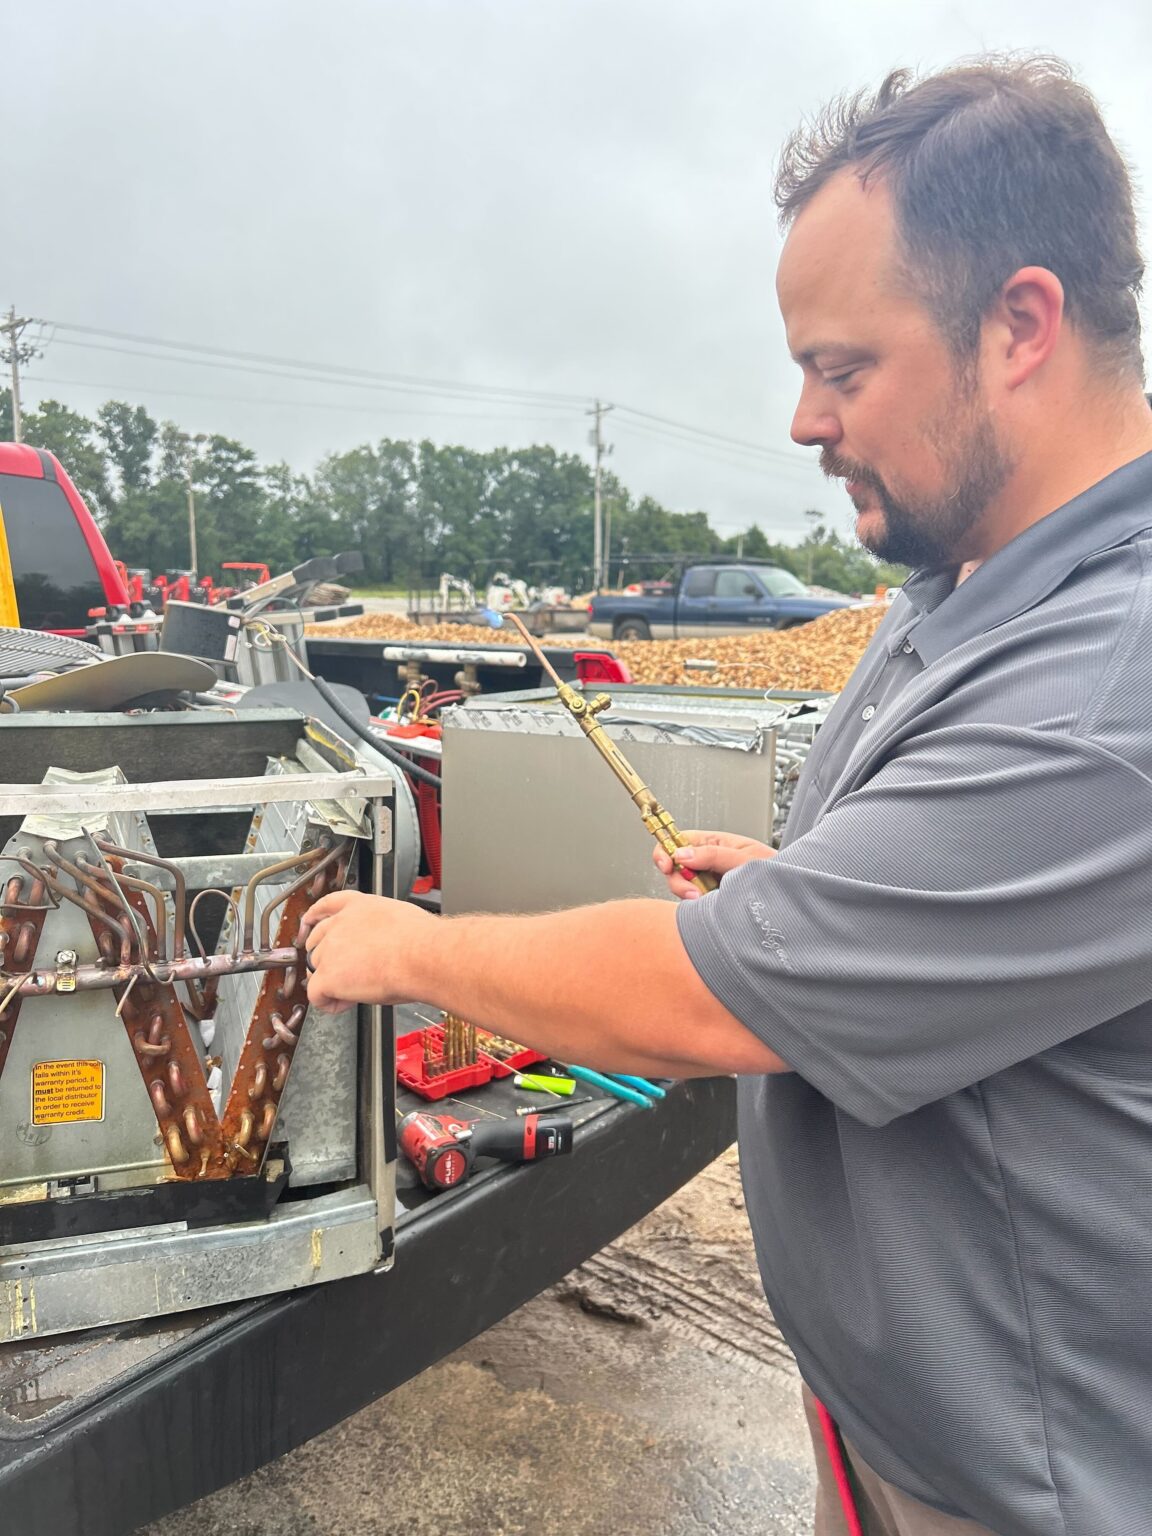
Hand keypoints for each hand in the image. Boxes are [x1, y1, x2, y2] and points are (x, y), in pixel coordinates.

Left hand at [298, 890, 435, 1011]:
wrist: (422, 955)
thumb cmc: (422, 942)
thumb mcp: (398, 918)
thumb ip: (378, 927)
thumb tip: (381, 944)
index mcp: (358, 906)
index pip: (327, 906)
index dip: (315, 915)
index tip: (310, 921)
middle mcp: (339, 924)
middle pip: (317, 942)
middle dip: (328, 958)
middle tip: (351, 973)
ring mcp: (330, 949)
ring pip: (316, 968)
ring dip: (331, 981)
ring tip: (358, 989)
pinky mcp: (328, 975)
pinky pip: (316, 994)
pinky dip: (329, 1003)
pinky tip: (345, 1003)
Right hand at [653, 829, 775, 899]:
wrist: (788, 897)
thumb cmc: (773, 870)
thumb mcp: (745, 859)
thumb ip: (713, 855)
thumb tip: (682, 854)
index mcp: (713, 843)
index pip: (678, 841)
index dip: (666, 850)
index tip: (667, 864)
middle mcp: (706, 861)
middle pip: (673, 867)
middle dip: (677, 880)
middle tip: (693, 891)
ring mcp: (707, 881)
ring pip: (680, 887)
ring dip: (688, 894)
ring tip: (707, 899)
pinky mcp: (709, 900)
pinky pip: (692, 903)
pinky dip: (696, 906)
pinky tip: (710, 905)